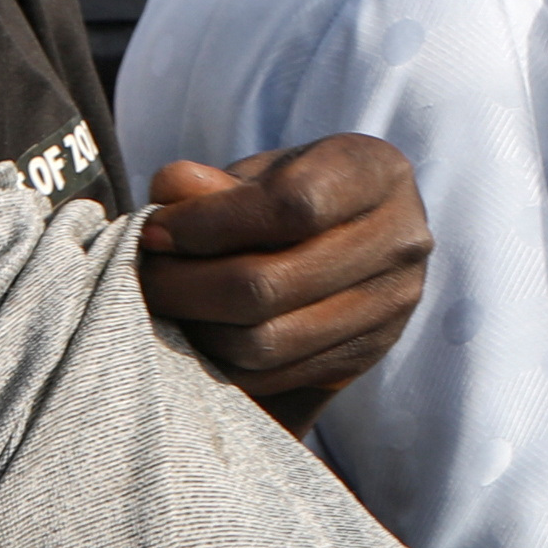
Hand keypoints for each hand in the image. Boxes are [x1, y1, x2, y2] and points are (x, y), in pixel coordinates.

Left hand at [139, 136, 432, 410]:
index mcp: (377, 173)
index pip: (292, 206)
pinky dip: (221, 362)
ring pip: (266, 340)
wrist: (352, 238)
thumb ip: (214, 183)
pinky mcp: (367, 354)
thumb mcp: (261, 172)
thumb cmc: (295, 190)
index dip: (210, 223)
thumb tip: (171, 189)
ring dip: (196, 328)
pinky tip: (200, 333)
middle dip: (186, 285)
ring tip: (167, 304)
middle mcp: (401, 240)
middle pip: (271, 284)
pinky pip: (273, 375)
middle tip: (145, 276)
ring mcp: (391, 305)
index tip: (156, 230)